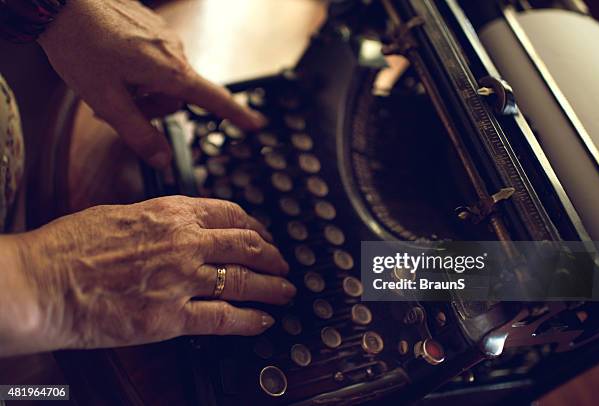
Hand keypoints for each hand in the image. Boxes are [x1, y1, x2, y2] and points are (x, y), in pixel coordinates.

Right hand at [13, 196, 293, 352]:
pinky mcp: (172, 317)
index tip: (263, 235)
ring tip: (286, 291)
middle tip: (282, 263)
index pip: (231, 214)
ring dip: (273, 287)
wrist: (42, 281)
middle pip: (247, 245)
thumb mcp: (122, 214)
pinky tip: (263, 321)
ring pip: (245, 280)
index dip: (256, 226)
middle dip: (272, 256)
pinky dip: (251, 320)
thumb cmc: (71, 247)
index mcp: (172, 213)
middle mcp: (185, 242)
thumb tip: (182, 224)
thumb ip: (160, 219)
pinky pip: (225, 318)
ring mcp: (182, 280)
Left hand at [37, 0, 265, 168]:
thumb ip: (138, 134)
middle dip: (150, 109)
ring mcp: (163, 36)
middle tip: (115, 108)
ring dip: (141, 90)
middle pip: (176, 97)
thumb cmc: (80, 45)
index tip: (257, 125)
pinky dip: (137, 71)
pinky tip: (110, 64)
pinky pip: (153, 59)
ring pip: (163, 79)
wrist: (60, 1)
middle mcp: (174, 51)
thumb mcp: (106, 100)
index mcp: (170, 71)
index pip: (213, 98)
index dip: (236, 115)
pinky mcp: (151, 27)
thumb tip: (162, 160)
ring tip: (107, 84)